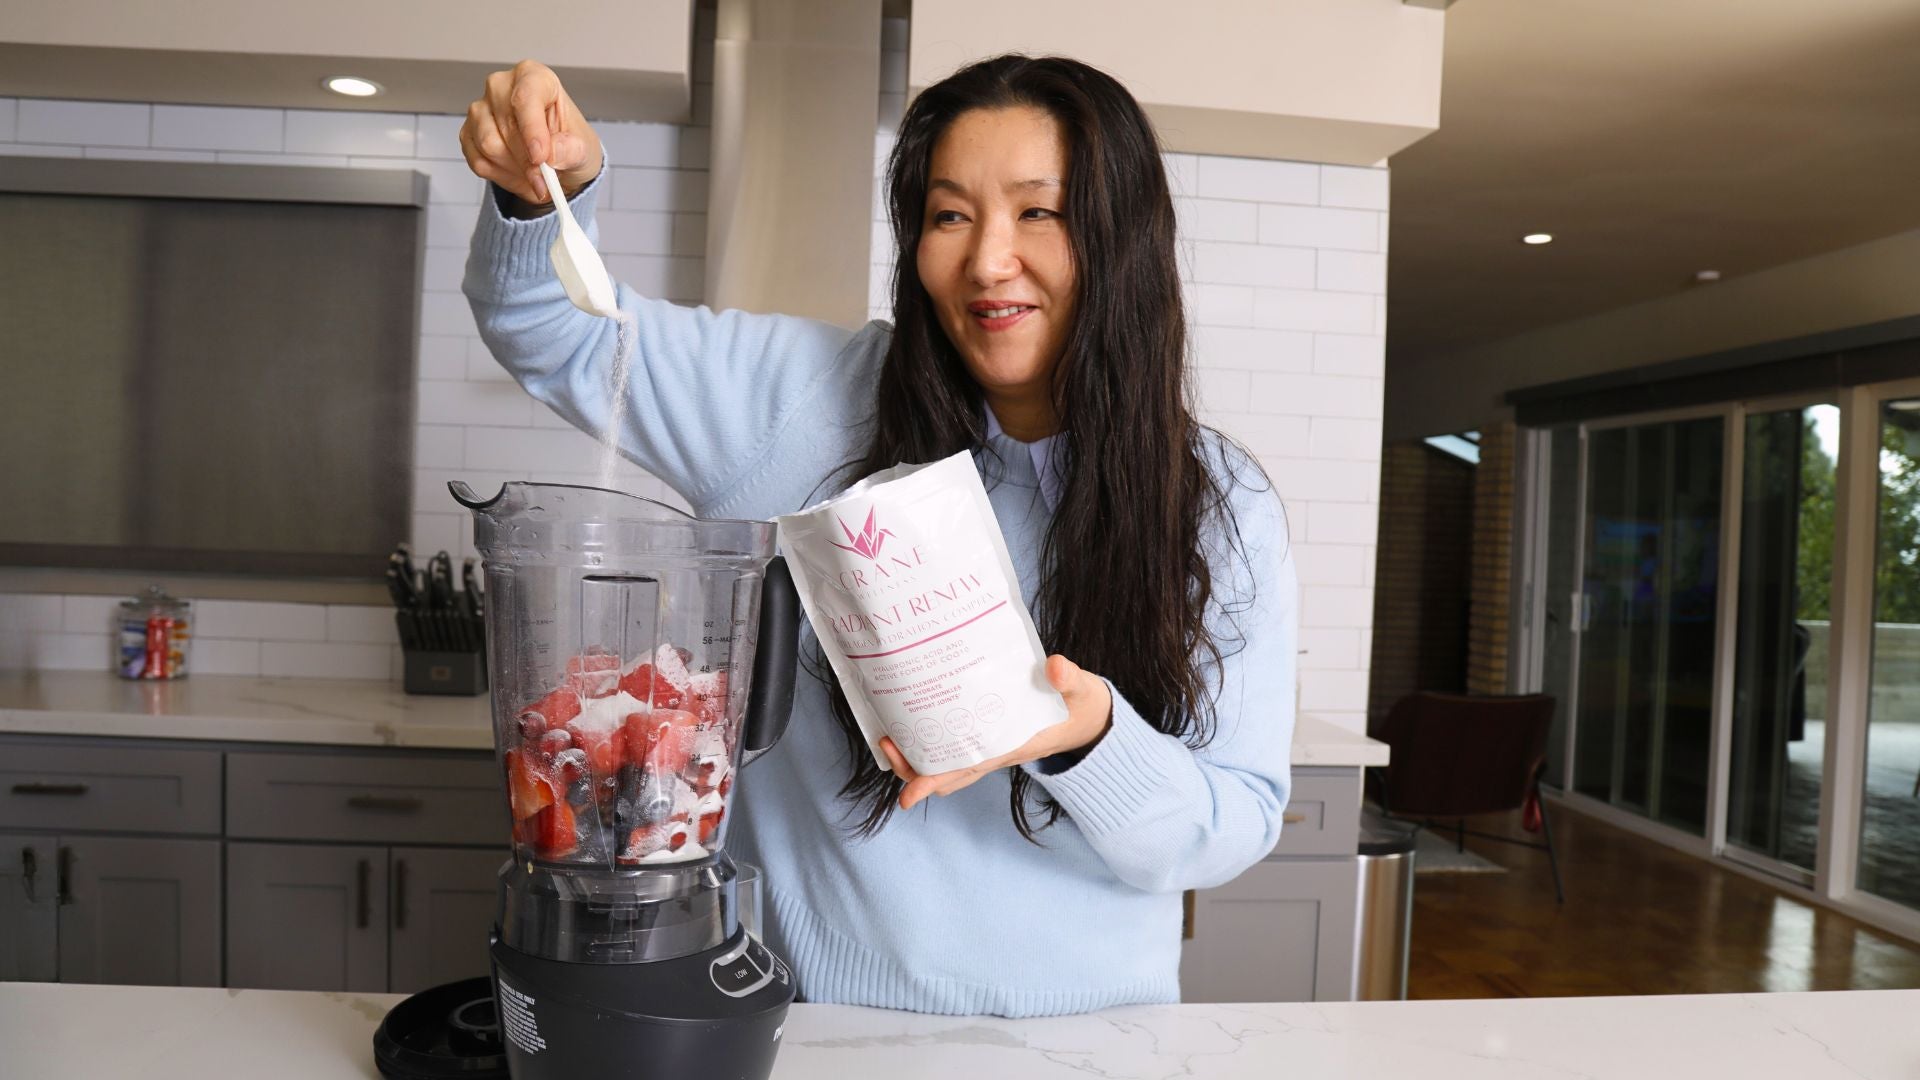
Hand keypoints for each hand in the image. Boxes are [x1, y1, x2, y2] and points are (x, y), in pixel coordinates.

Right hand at [459, 60, 602, 204]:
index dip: (532, 130)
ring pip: (489, 146)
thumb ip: (572, 150)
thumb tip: (552, 152)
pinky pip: (479, 161)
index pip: (525, 97)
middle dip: (527, 161)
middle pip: (505, 126)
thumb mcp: (584, 149)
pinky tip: (518, 174)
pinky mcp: (469, 133)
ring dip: (515, 170)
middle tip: (545, 180)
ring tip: (534, 175)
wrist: (555, 162)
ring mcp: (481, 109)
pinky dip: (501, 176)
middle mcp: (501, 87)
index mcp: (533, 77)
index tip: (541, 157)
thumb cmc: (568, 144)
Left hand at [879, 655, 1112, 810]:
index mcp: (1013, 746)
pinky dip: (931, 741)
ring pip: (945, 763)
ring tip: (890, 732)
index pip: (967, 769)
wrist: (1089, 716)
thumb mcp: (1081, 690)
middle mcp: (995, 751)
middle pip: (946, 773)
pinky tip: (914, 718)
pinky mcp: (987, 734)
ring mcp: (989, 745)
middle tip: (885, 741)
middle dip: (912, 767)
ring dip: (916, 756)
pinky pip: (953, 746)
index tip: (908, 793)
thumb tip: (1055, 667)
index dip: (935, 781)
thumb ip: (1070, 678)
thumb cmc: (1081, 704)